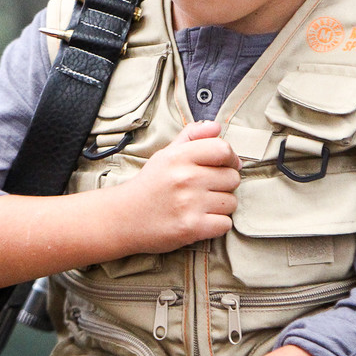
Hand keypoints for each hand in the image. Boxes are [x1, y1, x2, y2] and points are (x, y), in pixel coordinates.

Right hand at [114, 120, 240, 252]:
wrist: (124, 218)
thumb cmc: (150, 185)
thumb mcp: (166, 154)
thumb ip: (192, 136)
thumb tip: (216, 127)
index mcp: (179, 156)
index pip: (223, 149)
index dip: (231, 158)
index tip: (226, 165)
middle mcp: (185, 178)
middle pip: (232, 177)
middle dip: (225, 184)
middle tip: (207, 189)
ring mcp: (189, 204)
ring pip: (231, 202)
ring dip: (221, 206)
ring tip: (202, 206)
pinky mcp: (191, 228)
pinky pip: (226, 224)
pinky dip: (217, 225)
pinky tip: (202, 220)